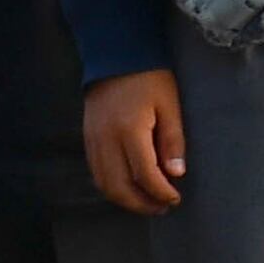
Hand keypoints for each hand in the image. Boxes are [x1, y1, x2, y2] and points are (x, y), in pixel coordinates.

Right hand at [87, 69, 186, 213]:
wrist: (114, 55)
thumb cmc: (148, 78)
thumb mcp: (169, 105)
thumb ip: (172, 141)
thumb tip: (176, 174)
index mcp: (129, 130)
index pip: (144, 174)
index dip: (161, 192)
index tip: (175, 198)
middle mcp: (106, 140)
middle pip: (120, 187)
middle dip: (142, 204)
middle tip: (163, 207)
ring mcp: (93, 141)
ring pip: (104, 184)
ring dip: (126, 200)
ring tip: (148, 202)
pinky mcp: (87, 140)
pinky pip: (96, 173)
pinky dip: (112, 187)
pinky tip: (130, 188)